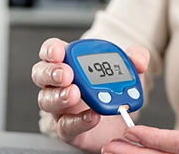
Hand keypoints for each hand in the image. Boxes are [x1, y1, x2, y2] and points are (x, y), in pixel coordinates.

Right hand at [32, 38, 150, 152]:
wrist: (118, 119)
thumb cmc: (114, 88)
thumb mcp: (128, 69)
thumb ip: (136, 58)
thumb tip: (138, 60)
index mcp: (69, 62)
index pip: (50, 51)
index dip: (51, 50)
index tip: (60, 51)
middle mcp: (58, 84)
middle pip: (40, 74)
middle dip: (52, 72)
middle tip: (67, 74)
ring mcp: (59, 107)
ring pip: (46, 100)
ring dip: (59, 96)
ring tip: (75, 94)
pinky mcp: (67, 129)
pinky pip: (65, 126)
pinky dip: (78, 121)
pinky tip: (92, 116)